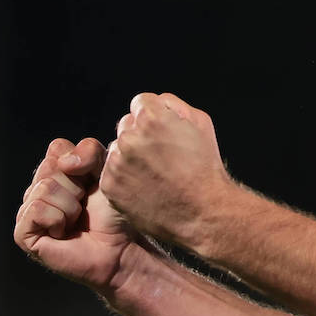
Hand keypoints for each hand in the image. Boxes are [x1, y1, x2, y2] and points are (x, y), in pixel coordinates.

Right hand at [13, 136, 134, 293]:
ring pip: (44, 188)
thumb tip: (65, 163)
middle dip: (77, 187)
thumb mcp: (106, 172)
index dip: (82, 164)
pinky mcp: (23, 233)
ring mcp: (27, 210)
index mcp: (54, 170)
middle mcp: (37, 188)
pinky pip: (36, 210)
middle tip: (84, 207)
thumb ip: (90, 152)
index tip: (92, 183)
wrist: (117, 249)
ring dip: (70, 207)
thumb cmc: (112, 213)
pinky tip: (63, 233)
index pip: (57, 147)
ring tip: (75, 221)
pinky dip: (57, 220)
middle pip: (51, 167)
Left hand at [102, 92, 232, 250]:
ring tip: (154, 174)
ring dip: (130, 156)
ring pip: (117, 149)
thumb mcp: (201, 123)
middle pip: (126, 125)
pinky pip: (110, 172)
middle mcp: (130, 137)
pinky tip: (145, 187)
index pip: (140, 103)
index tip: (163, 133)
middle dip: (140, 135)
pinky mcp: (110, 186)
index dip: (154, 116)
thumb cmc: (205, 168)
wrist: (202, 213)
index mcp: (152, 118)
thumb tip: (157, 103)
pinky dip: (124, 178)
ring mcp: (118, 163)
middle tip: (160, 156)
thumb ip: (174, 105)